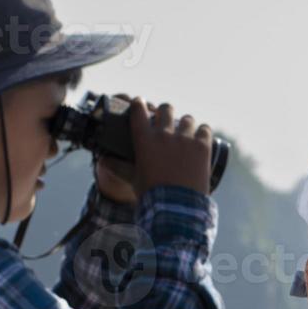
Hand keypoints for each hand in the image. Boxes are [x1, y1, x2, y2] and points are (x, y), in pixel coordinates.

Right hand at [95, 95, 213, 202]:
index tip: (140, 102)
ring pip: (187, 119)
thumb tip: (103, 160)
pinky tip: (201, 138)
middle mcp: (165, 134)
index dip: (139, 103)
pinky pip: (205, 129)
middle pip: (165, 109)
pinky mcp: (202, 146)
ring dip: (185, 124)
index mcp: (144, 139)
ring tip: (185, 133)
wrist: (177, 206)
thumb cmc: (152, 193)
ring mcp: (185, 138)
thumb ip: (118, 167)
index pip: (139, 110)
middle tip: (166, 120)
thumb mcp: (133, 178)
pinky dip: (202, 133)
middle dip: (165, 113)